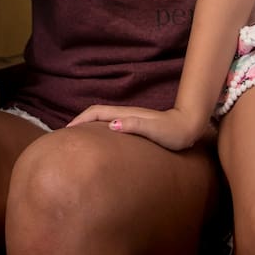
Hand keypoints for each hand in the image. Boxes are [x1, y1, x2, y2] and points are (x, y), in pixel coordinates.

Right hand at [67, 105, 210, 150]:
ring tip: (76, 139)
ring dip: (87, 125)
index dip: (80, 120)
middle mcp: (125, 114)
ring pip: (102, 119)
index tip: (65, 131)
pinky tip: (99, 141)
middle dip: (79, 121)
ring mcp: (129, 119)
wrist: (189, 126)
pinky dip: (98, 130)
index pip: (96, 112)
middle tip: (65, 136)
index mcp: (125, 114)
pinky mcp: (134, 126)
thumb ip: (134, 125)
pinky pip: (110, 125)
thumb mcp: (154, 129)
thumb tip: (111, 125)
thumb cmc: (173, 131)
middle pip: (95, 114)